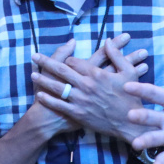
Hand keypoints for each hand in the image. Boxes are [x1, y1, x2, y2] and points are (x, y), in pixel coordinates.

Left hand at [33, 36, 149, 139]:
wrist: (130, 123)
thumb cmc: (131, 96)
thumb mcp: (128, 72)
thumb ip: (116, 55)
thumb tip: (107, 40)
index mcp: (96, 74)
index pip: (75, 61)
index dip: (68, 59)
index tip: (64, 58)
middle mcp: (86, 85)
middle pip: (61, 70)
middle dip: (46, 62)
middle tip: (35, 56)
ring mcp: (80, 100)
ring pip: (57, 87)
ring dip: (43, 80)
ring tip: (33, 74)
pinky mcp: (78, 113)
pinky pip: (59, 105)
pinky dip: (48, 99)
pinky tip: (40, 94)